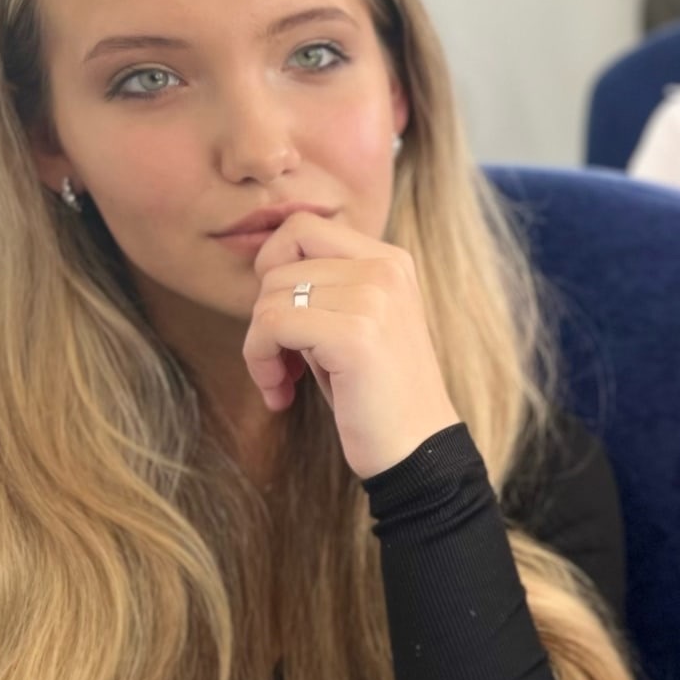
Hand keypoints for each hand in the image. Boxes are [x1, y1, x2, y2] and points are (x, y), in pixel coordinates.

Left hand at [242, 214, 463, 477]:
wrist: (419, 451)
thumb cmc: (377, 394)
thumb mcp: (355, 323)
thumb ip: (323, 287)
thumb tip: (263, 269)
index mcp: (390, 261)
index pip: (302, 228)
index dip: (275, 269)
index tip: (285, 320)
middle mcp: (386, 270)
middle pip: (279, 263)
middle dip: (264, 315)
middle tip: (281, 362)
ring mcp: (373, 299)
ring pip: (269, 297)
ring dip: (260, 346)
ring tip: (283, 381)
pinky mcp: (355, 335)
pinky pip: (271, 327)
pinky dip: (262, 362)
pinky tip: (281, 394)